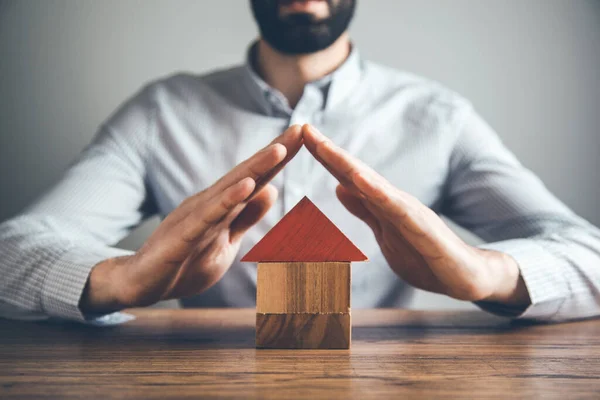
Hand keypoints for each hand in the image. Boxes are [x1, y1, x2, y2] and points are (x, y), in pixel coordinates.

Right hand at [80, 125, 303, 313]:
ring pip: (230, 189)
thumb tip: (270, 189)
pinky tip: (246, 187)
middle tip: (302, 129)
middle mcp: (210, 204)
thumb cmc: (184, 263)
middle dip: (275, 152)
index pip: (257, 178)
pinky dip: (227, 201)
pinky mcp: (182, 236)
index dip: (281, 158)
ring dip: (255, 169)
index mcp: (222, 206)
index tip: (306, 136)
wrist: (141, 284)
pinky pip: (208, 217)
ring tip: (279, 150)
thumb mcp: (225, 241)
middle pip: (248, 174)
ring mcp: (195, 217)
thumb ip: (246, 217)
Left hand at [302, 124, 529, 306]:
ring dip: (348, 165)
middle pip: (356, 173)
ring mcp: (409, 213)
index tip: (301, 137)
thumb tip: (340, 186)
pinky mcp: (424, 229)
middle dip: (330, 152)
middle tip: (304, 129)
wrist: (466, 277)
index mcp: (382, 204)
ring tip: (325, 148)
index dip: (325, 158)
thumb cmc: (425, 255)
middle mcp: (394, 201)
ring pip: (374, 185)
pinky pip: (398, 210)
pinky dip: (379, 193)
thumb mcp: (385, 231)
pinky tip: (360, 180)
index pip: (348, 177)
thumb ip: (365, 209)